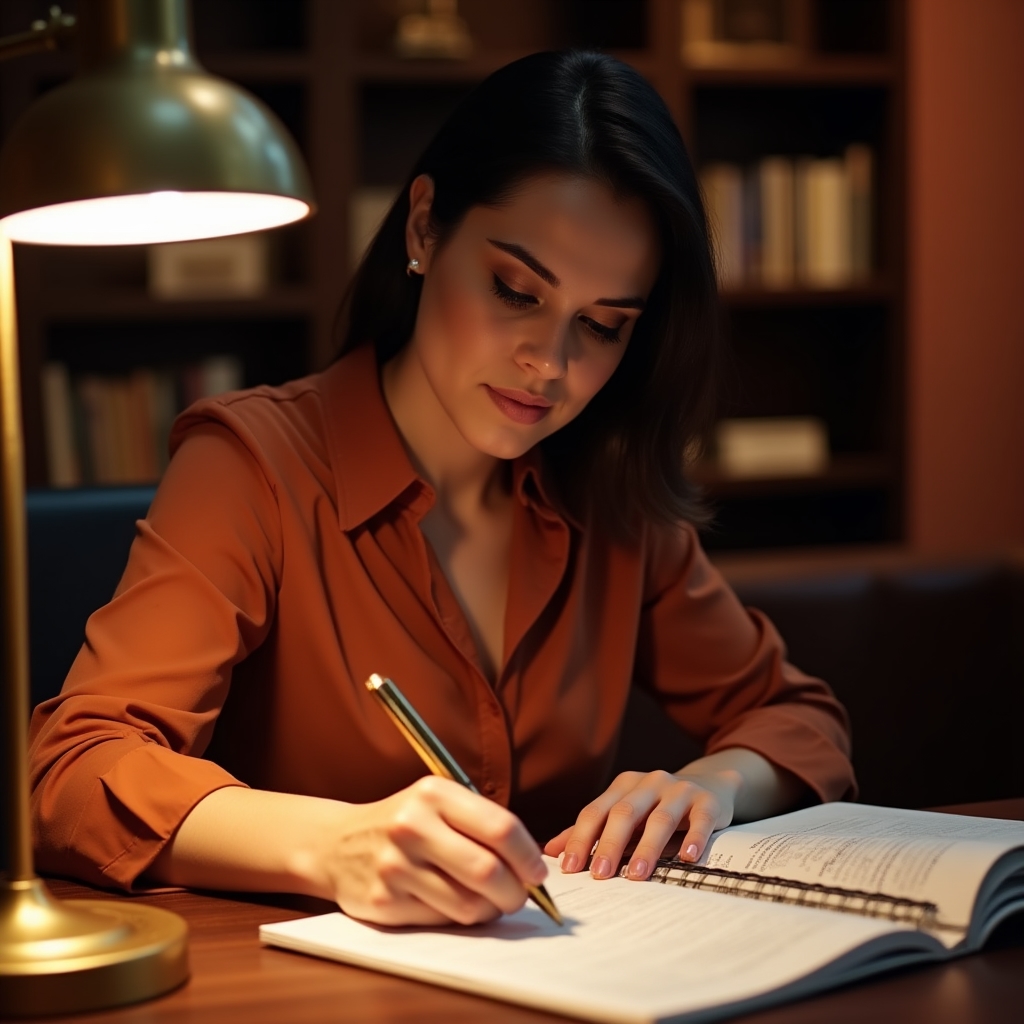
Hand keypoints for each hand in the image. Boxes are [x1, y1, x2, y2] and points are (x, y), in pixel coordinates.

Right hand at [321, 776, 546, 925]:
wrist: (336, 843)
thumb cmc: (405, 822)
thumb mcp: (437, 802)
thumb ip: (481, 823)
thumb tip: (532, 864)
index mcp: (433, 794)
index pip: (501, 828)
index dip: (528, 856)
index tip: (538, 871)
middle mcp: (412, 826)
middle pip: (488, 871)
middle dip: (516, 891)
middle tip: (521, 895)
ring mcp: (395, 866)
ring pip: (469, 905)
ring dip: (491, 909)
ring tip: (489, 900)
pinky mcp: (384, 902)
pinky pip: (442, 921)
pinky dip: (460, 919)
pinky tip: (455, 903)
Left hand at [543, 767, 740, 880]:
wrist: (709, 785)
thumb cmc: (657, 807)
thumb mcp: (624, 812)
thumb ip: (591, 831)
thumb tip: (550, 851)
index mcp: (623, 786)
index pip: (595, 811)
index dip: (580, 838)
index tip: (569, 868)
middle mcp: (649, 783)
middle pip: (624, 813)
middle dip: (609, 844)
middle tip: (600, 874)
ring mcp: (679, 790)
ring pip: (660, 818)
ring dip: (646, 848)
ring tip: (636, 875)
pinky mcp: (707, 802)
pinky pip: (700, 819)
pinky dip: (694, 837)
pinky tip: (688, 857)